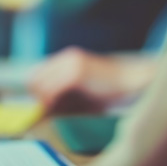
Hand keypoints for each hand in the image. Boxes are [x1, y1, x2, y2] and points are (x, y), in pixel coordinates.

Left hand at [28, 47, 156, 113]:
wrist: (132, 81)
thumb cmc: (110, 89)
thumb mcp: (83, 87)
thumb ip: (65, 91)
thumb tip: (45, 104)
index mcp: (68, 58)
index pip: (39, 71)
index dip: (34, 88)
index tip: (34, 102)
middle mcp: (67, 57)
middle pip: (37, 75)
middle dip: (34, 93)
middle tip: (36, 109)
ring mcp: (72, 63)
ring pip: (43, 81)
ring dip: (40, 96)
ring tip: (43, 109)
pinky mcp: (77, 72)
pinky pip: (54, 86)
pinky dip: (48, 97)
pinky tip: (50, 106)